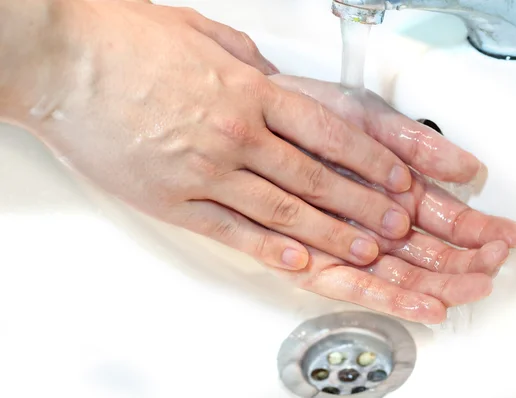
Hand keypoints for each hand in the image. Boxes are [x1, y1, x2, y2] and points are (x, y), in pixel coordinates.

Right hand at [4, 1, 416, 269]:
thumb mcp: (202, 34)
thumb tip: (275, 77)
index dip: (370, 161)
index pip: (329, 133)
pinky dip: (268, 246)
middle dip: (363, 206)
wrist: (63, 62)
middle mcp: (236, 134)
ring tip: (364, 253)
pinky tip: (297, 261)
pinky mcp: (172, 200)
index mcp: (249, 90)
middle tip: (396, 228)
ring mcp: (205, 171)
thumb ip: (247, 60)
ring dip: (329, 234)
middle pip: (315, 179)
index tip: (396, 180)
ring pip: (282, 210)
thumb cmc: (125, 41)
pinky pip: (231, 229)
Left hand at [267, 75, 515, 322]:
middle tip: (494, 266)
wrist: (258, 116)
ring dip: (438, 284)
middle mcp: (373, 221)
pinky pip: (353, 284)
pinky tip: (424, 305)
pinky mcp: (312, 260)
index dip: (477, 229)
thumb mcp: (371, 119)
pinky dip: (389, 296)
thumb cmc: (310, 114)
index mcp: (393, 189)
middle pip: (427, 254)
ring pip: (399, 274)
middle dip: (465, 262)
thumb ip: (417, 144)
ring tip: (472, 288)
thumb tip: (468, 170)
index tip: (506, 236)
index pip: (444, 218)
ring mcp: (346, 243)